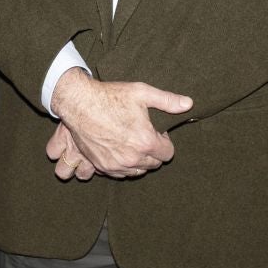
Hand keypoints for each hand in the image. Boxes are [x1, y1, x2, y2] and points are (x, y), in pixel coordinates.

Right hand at [52, 71, 184, 177]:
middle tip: (144, 136)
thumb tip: (188, 104)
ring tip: (131, 142)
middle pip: (154, 165)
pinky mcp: (102, 166)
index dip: (165, 142)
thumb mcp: (142, 93)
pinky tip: (119, 149)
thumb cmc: (111, 97)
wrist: (79, 104)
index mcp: (145, 142)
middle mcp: (132, 158)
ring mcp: (116, 165)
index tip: (158, 133)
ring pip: (137, 171)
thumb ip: (168, 100)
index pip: (168, 154)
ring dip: (139, 160)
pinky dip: (123, 165)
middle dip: (153, 152)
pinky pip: (120, 173)